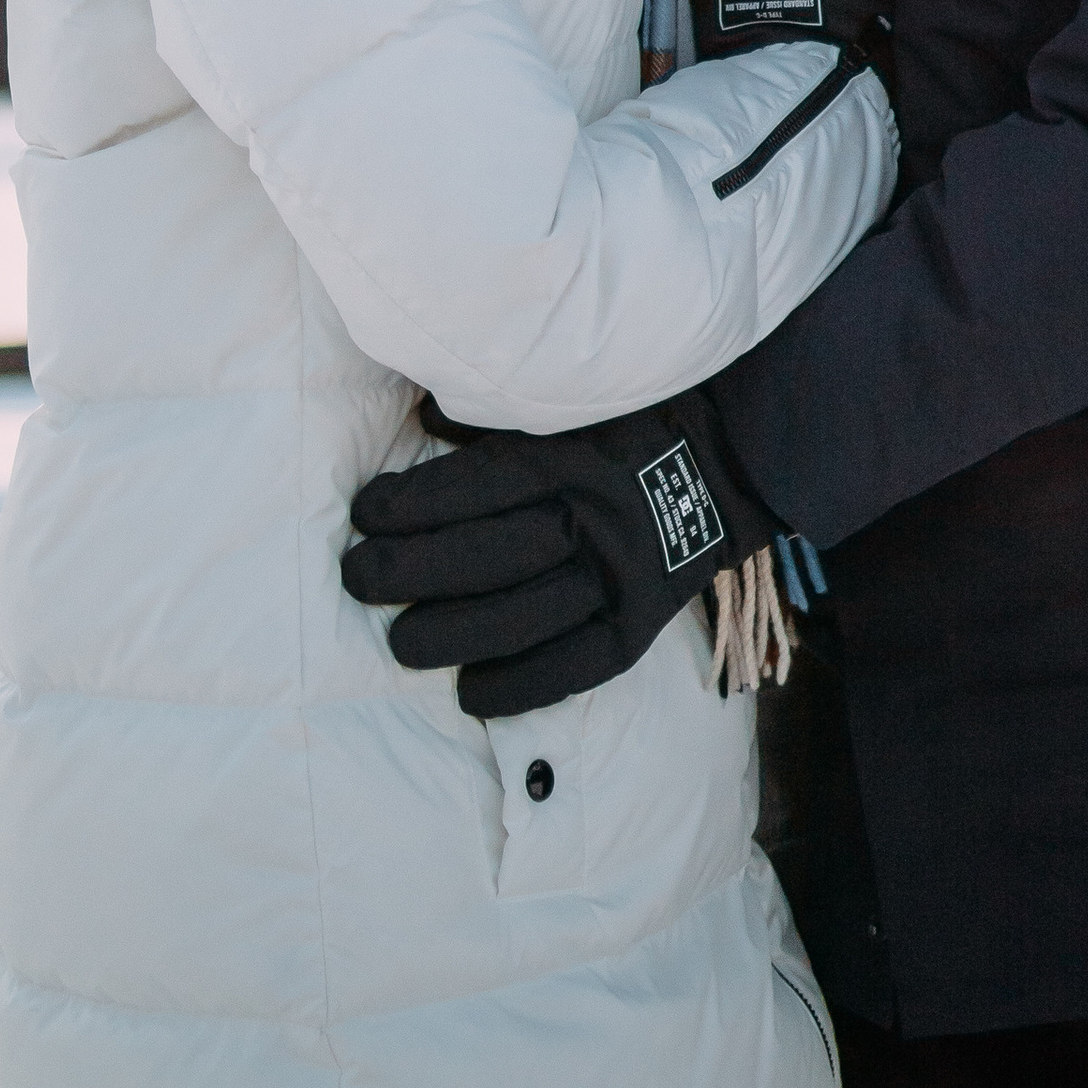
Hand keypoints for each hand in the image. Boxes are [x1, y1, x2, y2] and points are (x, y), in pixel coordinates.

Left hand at [343, 385, 779, 717]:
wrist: (731, 455)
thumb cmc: (627, 420)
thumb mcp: (570, 395)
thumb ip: (497, 411)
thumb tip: (418, 417)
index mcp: (573, 452)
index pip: (479, 486)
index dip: (412, 505)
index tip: (362, 514)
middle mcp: (598, 515)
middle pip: (492, 555)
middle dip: (411, 572)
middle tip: (356, 578)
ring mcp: (624, 574)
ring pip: (528, 618)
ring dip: (453, 636)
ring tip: (399, 644)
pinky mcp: (645, 620)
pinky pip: (580, 665)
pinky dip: (522, 686)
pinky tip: (469, 692)